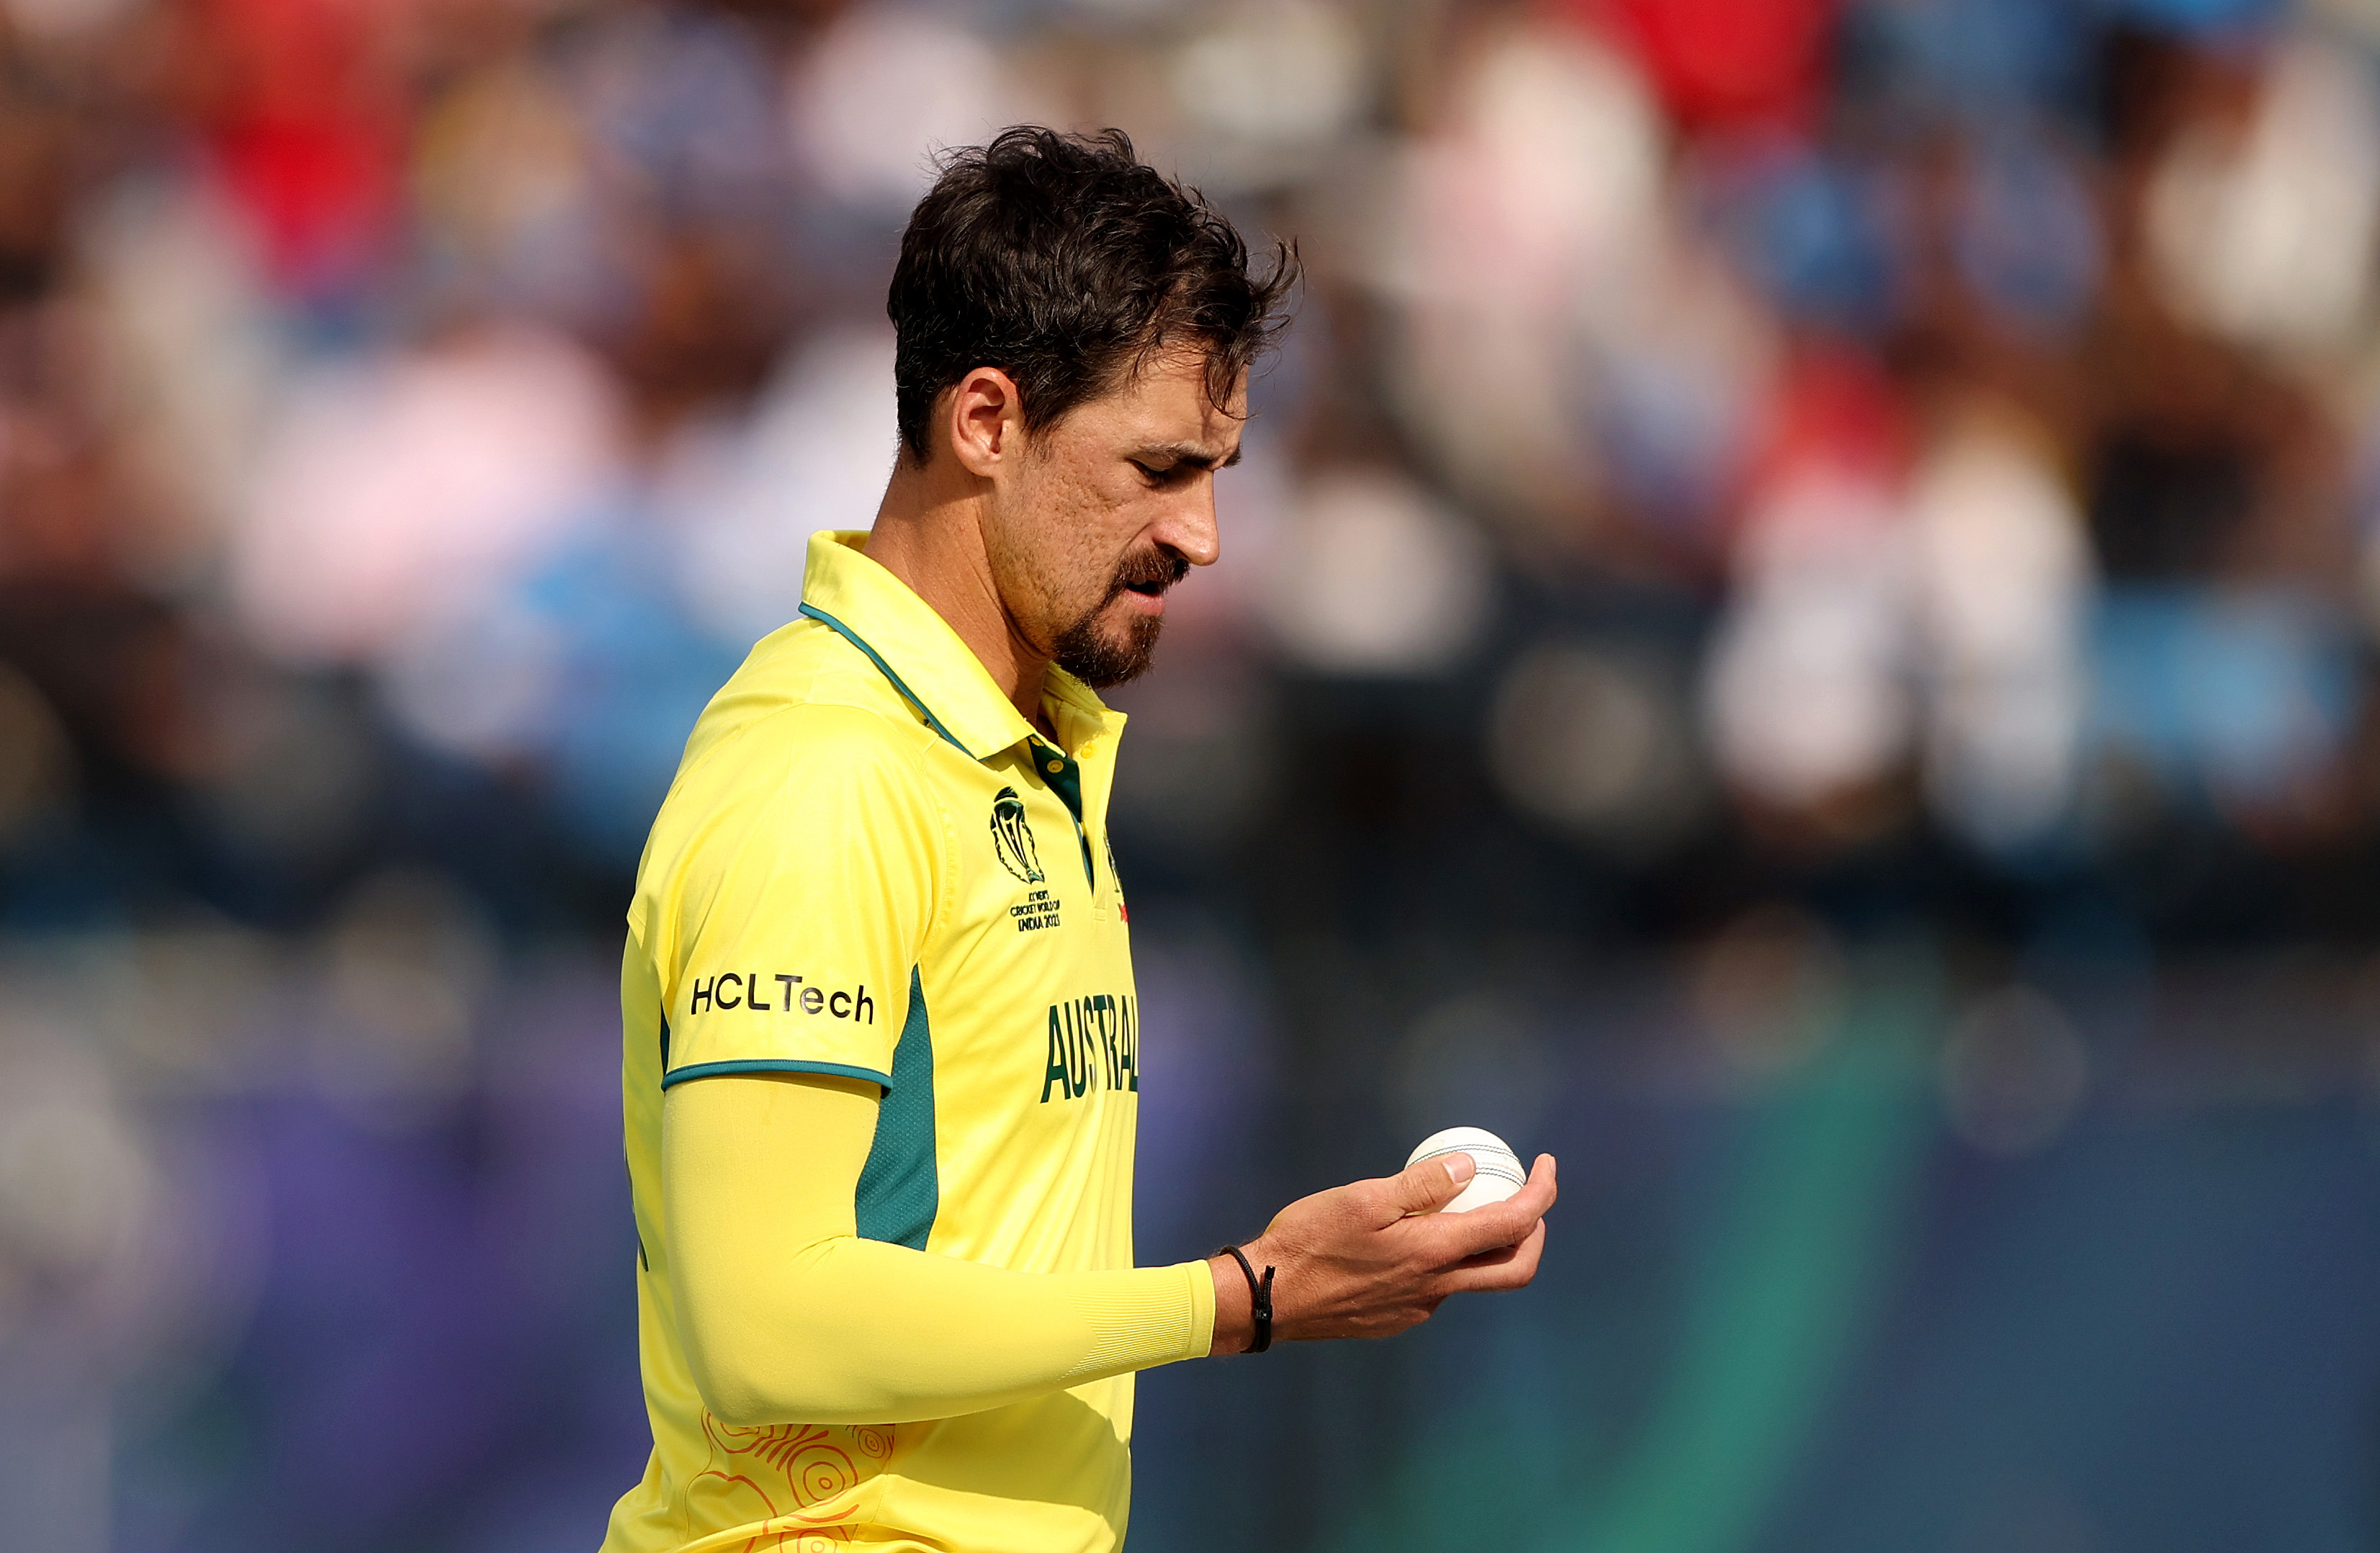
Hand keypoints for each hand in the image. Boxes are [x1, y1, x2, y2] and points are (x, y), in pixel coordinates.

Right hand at [1207, 1151, 1555, 1354]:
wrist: (1269, 1297)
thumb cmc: (1310, 1242)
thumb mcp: (1364, 1198)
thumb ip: (1421, 1184)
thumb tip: (1467, 1168)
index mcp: (1435, 1253)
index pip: (1514, 1224)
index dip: (1542, 1194)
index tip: (1545, 1166)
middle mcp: (1437, 1287)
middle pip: (1514, 1268)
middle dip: (1534, 1233)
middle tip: (1525, 1199)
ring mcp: (1418, 1308)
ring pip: (1471, 1279)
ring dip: (1481, 1246)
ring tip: (1456, 1209)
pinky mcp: (1397, 1319)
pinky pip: (1437, 1289)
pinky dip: (1443, 1261)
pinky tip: (1410, 1241)